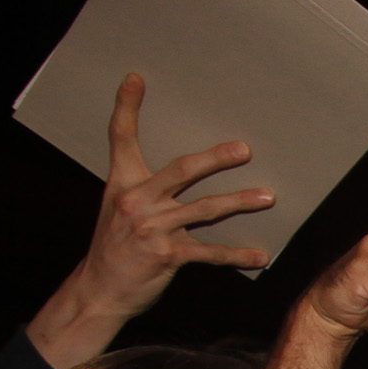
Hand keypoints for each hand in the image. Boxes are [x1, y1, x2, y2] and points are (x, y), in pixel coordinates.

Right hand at [24, 74, 275, 368]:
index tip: (136, 78)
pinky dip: (237, 255)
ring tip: (268, 196)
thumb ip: (144, 185)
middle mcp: (138, 201)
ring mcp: (153, 228)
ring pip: (205, 209)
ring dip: (239, 202)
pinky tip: (261, 256)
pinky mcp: (167, 256)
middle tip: (245, 149)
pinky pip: (209, 253)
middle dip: (214, 159)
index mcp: (124, 183)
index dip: (126, 107)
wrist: (99, 290)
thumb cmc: (115, 245)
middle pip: (181, 170)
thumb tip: (176, 171)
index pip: (121, 137)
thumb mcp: (118, 207)